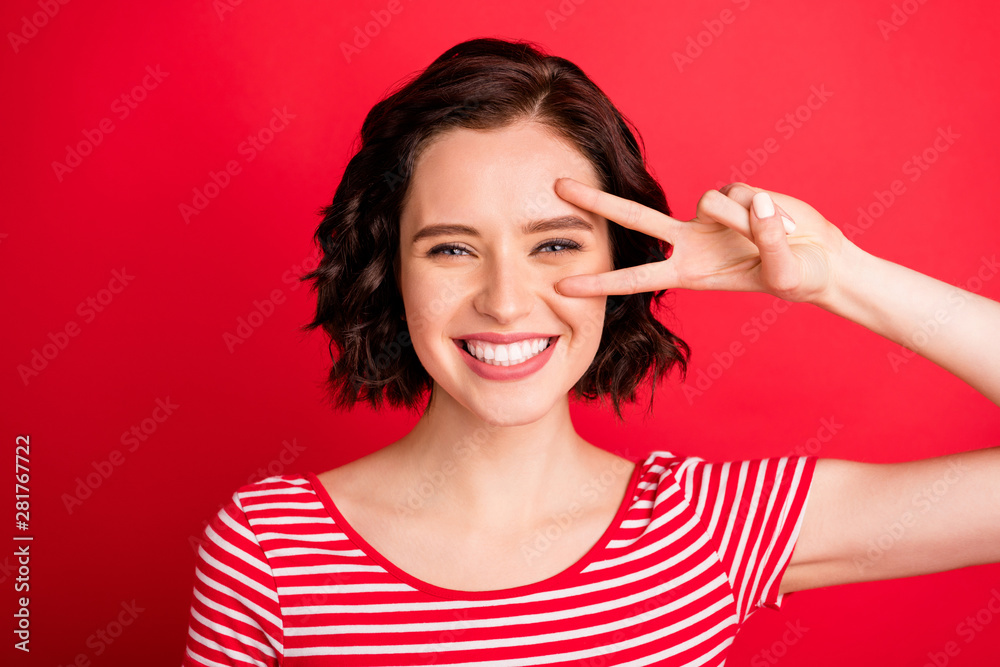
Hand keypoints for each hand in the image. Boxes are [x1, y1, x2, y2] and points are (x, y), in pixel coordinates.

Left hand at [552, 178, 852, 303]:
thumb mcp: (786, 272)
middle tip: (557, 186)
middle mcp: (691, 242)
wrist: (821, 260)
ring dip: (746, 218)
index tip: (563, 287)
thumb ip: (769, 240)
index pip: (637, 277)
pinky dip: (764, 206)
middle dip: (596, 202)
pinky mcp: (732, 195)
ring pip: (711, 200)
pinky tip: (782, 219)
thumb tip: (756, 206)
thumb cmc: (801, 278)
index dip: (600, 282)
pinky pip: (740, 190)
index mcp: (692, 272)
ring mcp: (709, 218)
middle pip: (634, 217)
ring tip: (780, 234)